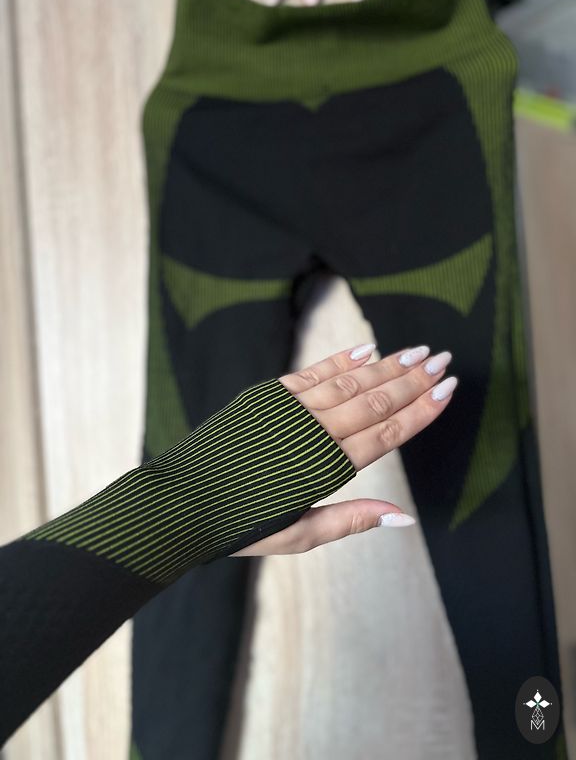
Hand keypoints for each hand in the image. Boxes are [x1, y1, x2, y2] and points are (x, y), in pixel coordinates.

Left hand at [231, 343, 456, 556]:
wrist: (184, 498)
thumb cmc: (244, 523)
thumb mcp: (301, 535)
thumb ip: (352, 519)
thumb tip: (404, 516)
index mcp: (328, 468)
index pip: (387, 432)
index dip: (422, 410)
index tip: (449, 389)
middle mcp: (315, 433)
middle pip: (377, 400)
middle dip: (414, 380)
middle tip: (445, 360)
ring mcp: (292, 410)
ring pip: (351, 382)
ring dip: (387, 365)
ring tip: (418, 351)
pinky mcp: (269, 396)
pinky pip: (314, 373)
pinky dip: (342, 361)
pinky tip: (367, 350)